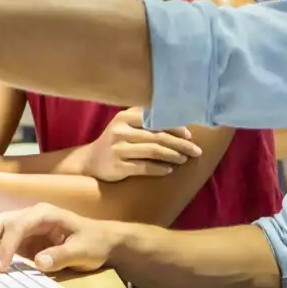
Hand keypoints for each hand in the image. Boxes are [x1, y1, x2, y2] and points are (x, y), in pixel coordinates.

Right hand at [0, 203, 118, 273]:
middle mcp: (29, 215)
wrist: (102, 240)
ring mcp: (22, 225)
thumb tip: (39, 261)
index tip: (1, 267)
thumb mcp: (83, 250)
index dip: (6, 246)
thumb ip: (62, 255)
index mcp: (44, 213)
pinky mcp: (20, 237)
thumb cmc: (94, 242)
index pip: (17, 225)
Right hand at [83, 107, 201, 181]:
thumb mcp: (125, 125)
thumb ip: (145, 118)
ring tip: (185, 160)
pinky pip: (144, 167)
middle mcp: (120, 131)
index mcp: (124, 117)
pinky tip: (170, 170)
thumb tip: (179, 117)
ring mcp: (118, 149)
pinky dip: (160, 169)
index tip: (189, 134)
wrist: (90, 161)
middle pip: (158, 136)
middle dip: (180, 144)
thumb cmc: (116, 141)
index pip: (155, 118)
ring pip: (153, 151)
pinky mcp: (118, 166)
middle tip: (196, 150)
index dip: (175, 126)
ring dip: (173, 155)